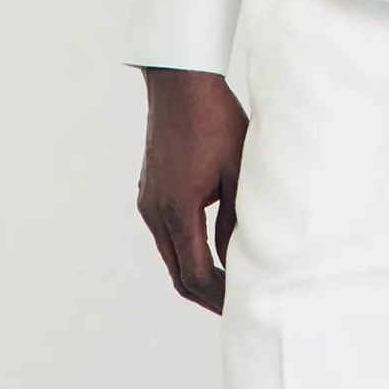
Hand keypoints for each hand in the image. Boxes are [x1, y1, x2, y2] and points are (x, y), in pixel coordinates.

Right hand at [136, 67, 247, 312]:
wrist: (181, 83)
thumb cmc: (215, 119)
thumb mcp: (237, 169)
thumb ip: (236, 217)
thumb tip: (239, 254)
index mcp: (177, 208)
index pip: (195, 273)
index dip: (218, 295)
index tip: (240, 304)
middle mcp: (155, 210)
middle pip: (177, 272)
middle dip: (205, 293)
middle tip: (233, 305)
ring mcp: (148, 200)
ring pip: (170, 253)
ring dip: (194, 271)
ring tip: (225, 281)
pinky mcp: (150, 189)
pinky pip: (165, 231)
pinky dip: (185, 247)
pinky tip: (207, 247)